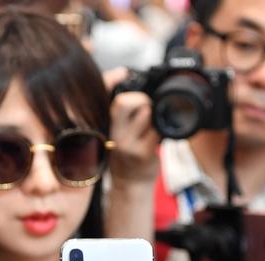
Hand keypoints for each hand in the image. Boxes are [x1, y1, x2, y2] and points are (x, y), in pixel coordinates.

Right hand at [107, 71, 159, 186]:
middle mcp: (111, 132)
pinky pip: (158, 130)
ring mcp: (125, 144)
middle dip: (141, 98)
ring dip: (155, 116)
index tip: (123, 72)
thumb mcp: (117, 130)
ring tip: (151, 128)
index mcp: (103, 123)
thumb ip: (122, 111)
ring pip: (146, 113)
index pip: (102, 95)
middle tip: (147, 107)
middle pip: (124, 102)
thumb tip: (133, 83)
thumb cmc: (126, 153)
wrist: (130, 184)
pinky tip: (157, 138)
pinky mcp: (142, 153)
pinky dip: (163, 130)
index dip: (111, 79)